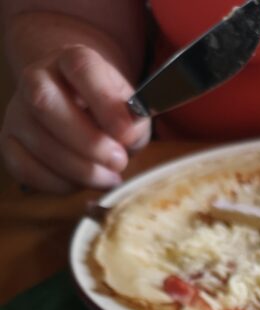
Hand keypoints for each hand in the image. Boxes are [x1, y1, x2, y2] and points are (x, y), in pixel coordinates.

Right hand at [0, 44, 150, 192]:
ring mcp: (18, 111)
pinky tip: (81, 183)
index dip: (105, 102)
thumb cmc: (108, 115)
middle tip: (118, 162)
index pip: (80, 67)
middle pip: (45, 101)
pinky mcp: (9, 142)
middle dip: (87, 142)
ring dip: (79, 170)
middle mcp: (36, 78)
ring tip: (108, 177)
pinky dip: (58, 184)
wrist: (80, 115)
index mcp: (71, 60)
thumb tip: (127, 134)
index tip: (126, 134)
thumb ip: (133, 121)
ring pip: (38, 141)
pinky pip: (25, 168)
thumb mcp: (130, 111)